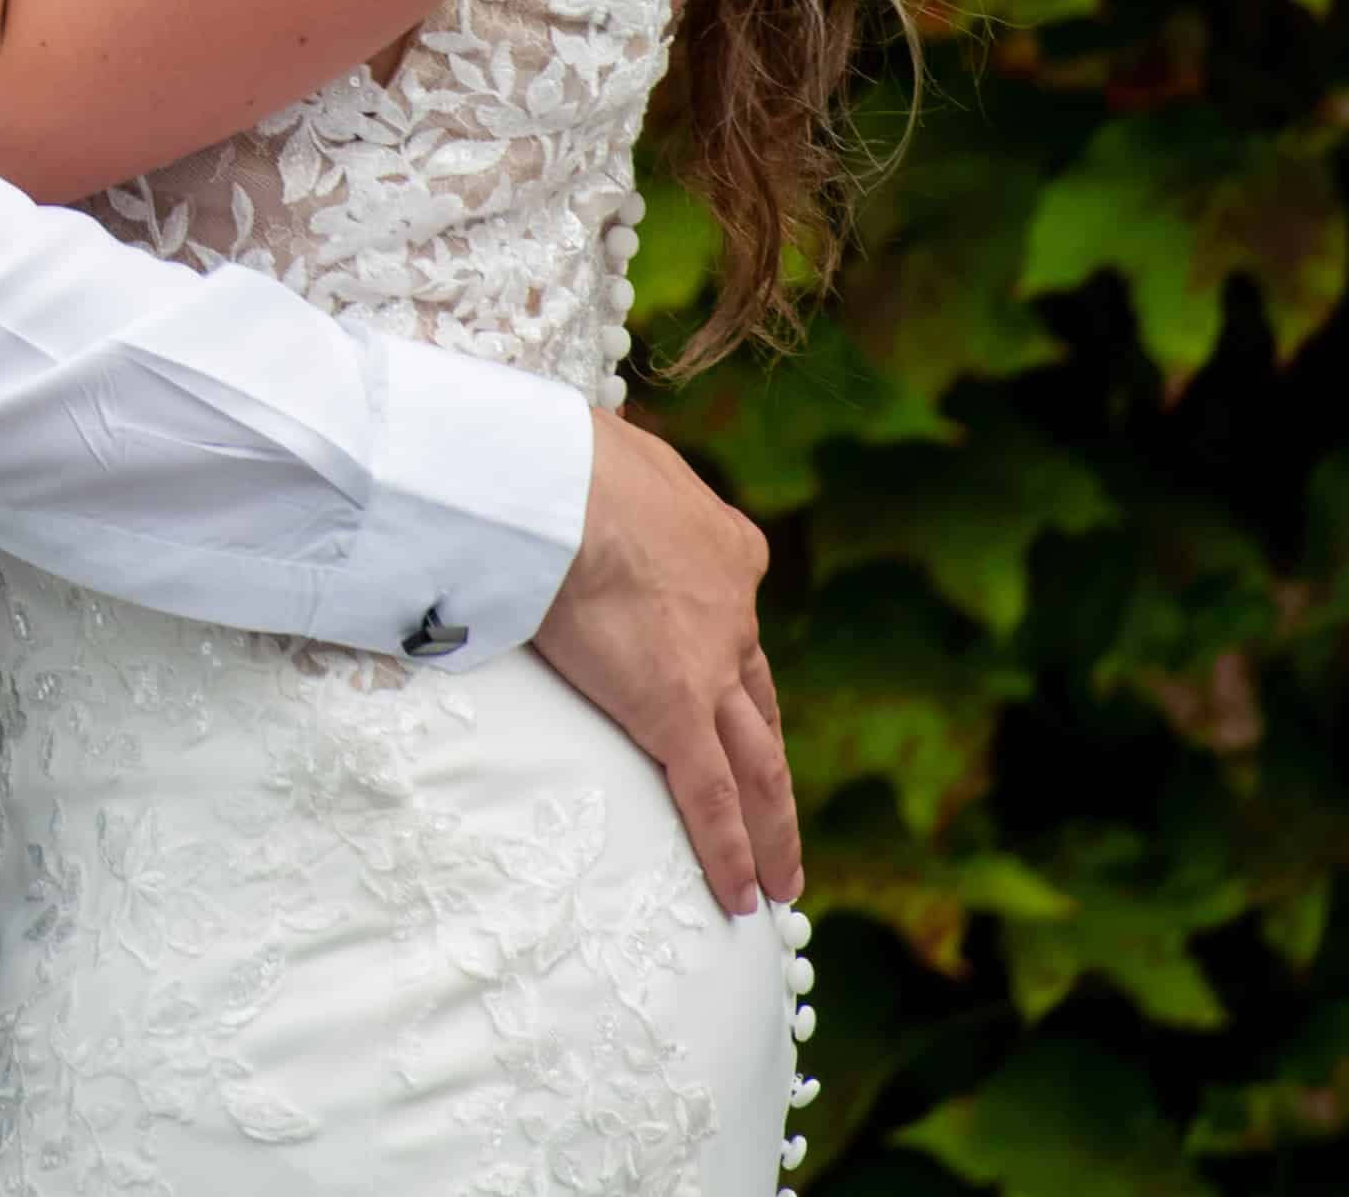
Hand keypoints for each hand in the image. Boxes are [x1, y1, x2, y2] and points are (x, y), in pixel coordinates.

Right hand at [531, 410, 799, 918]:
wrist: (563, 481)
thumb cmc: (562, 453)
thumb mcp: (609, 456)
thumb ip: (609, 482)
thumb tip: (575, 471)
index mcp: (722, 548)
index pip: (732, 618)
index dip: (731, 661)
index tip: (723, 685)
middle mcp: (733, 614)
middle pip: (761, 709)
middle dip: (773, 770)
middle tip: (785, 825)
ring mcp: (709, 667)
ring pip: (757, 764)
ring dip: (773, 827)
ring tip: (784, 881)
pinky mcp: (672, 712)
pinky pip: (710, 795)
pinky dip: (730, 849)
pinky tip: (740, 896)